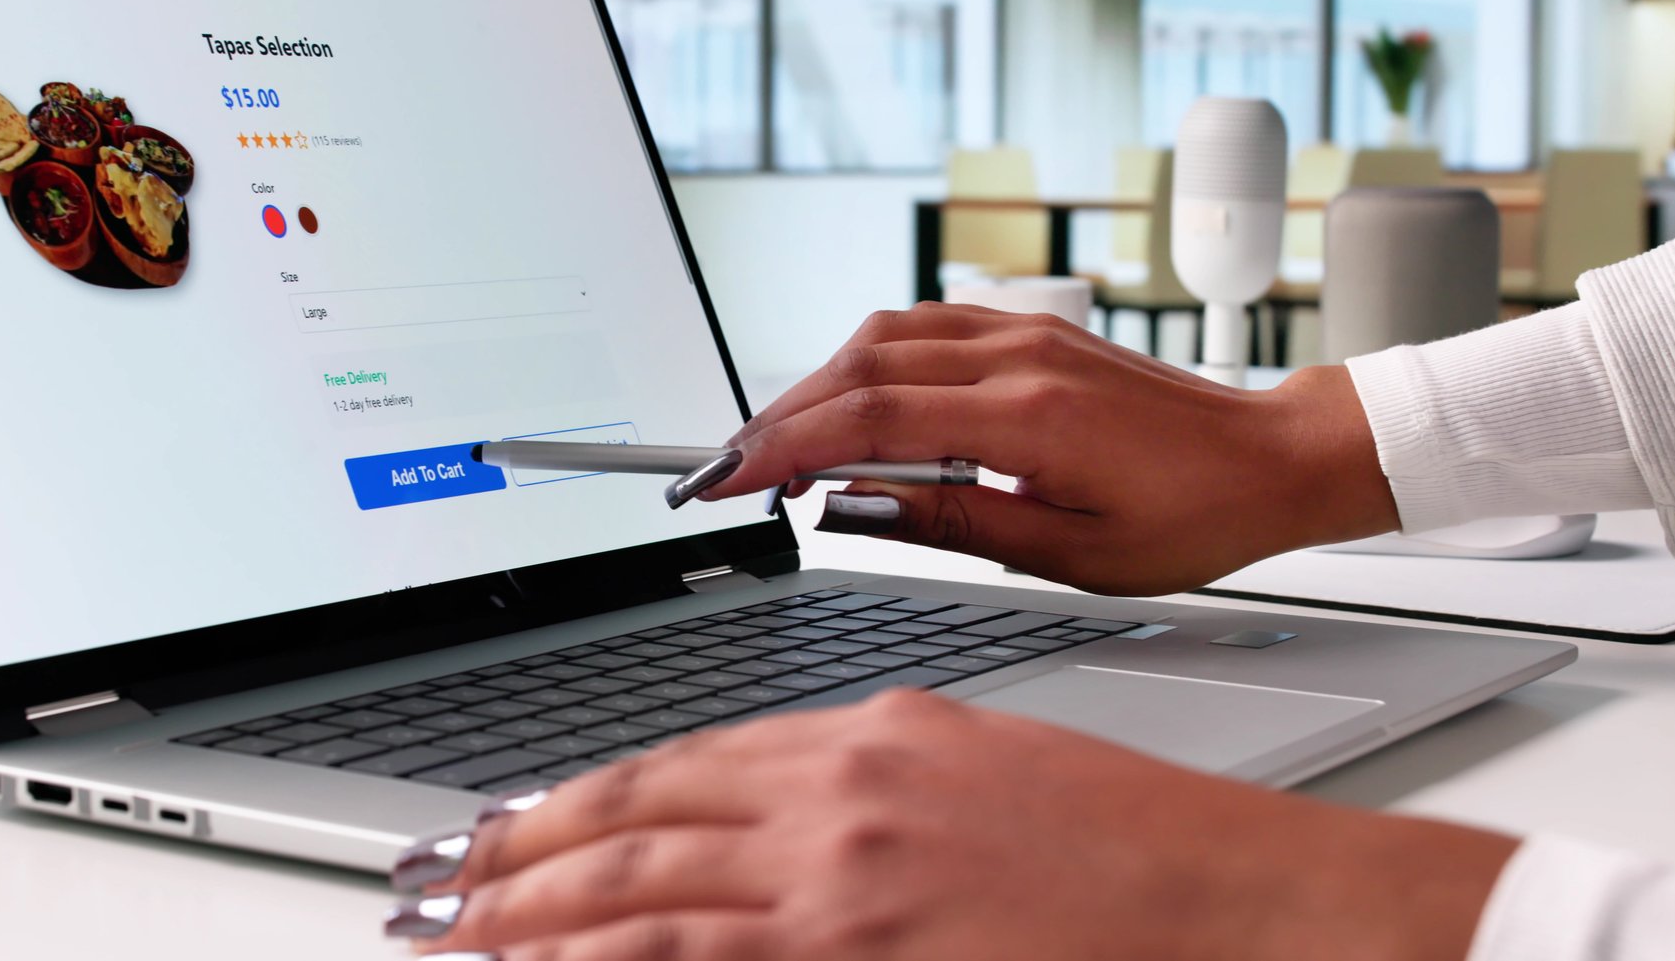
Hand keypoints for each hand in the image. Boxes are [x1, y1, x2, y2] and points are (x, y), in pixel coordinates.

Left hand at [395, 689, 1515, 960]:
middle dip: (519, 855)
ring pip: (643, 895)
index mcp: (866, 736)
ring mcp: (844, 883)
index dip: (582, 798)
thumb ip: (861, 783)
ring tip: (454, 933)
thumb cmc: (1134, 842)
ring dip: (531, 919)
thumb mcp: (981, 769)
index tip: (515, 827)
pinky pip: (699, 958)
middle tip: (437, 883)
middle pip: (636, 820)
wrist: (1237, 897)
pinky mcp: (862, 950)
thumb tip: (763, 816)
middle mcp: (837, 797)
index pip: (680, 765)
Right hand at [702, 305, 1397, 595]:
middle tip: (727, 466)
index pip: (871, 419)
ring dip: (815, 384)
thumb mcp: (1070, 552)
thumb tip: (852, 505)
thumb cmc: (1192, 516)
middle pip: (858, 366)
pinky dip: (866, 358)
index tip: (732, 479)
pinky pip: (922, 324)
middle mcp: (1018, 357)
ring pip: (881, 335)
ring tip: (776, 440)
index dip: (785, 447)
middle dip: (779, 416)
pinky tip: (846, 395)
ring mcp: (1023, 331)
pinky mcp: (1029, 327)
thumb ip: (950, 521)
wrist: (1272, 458)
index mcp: (1030, 418)